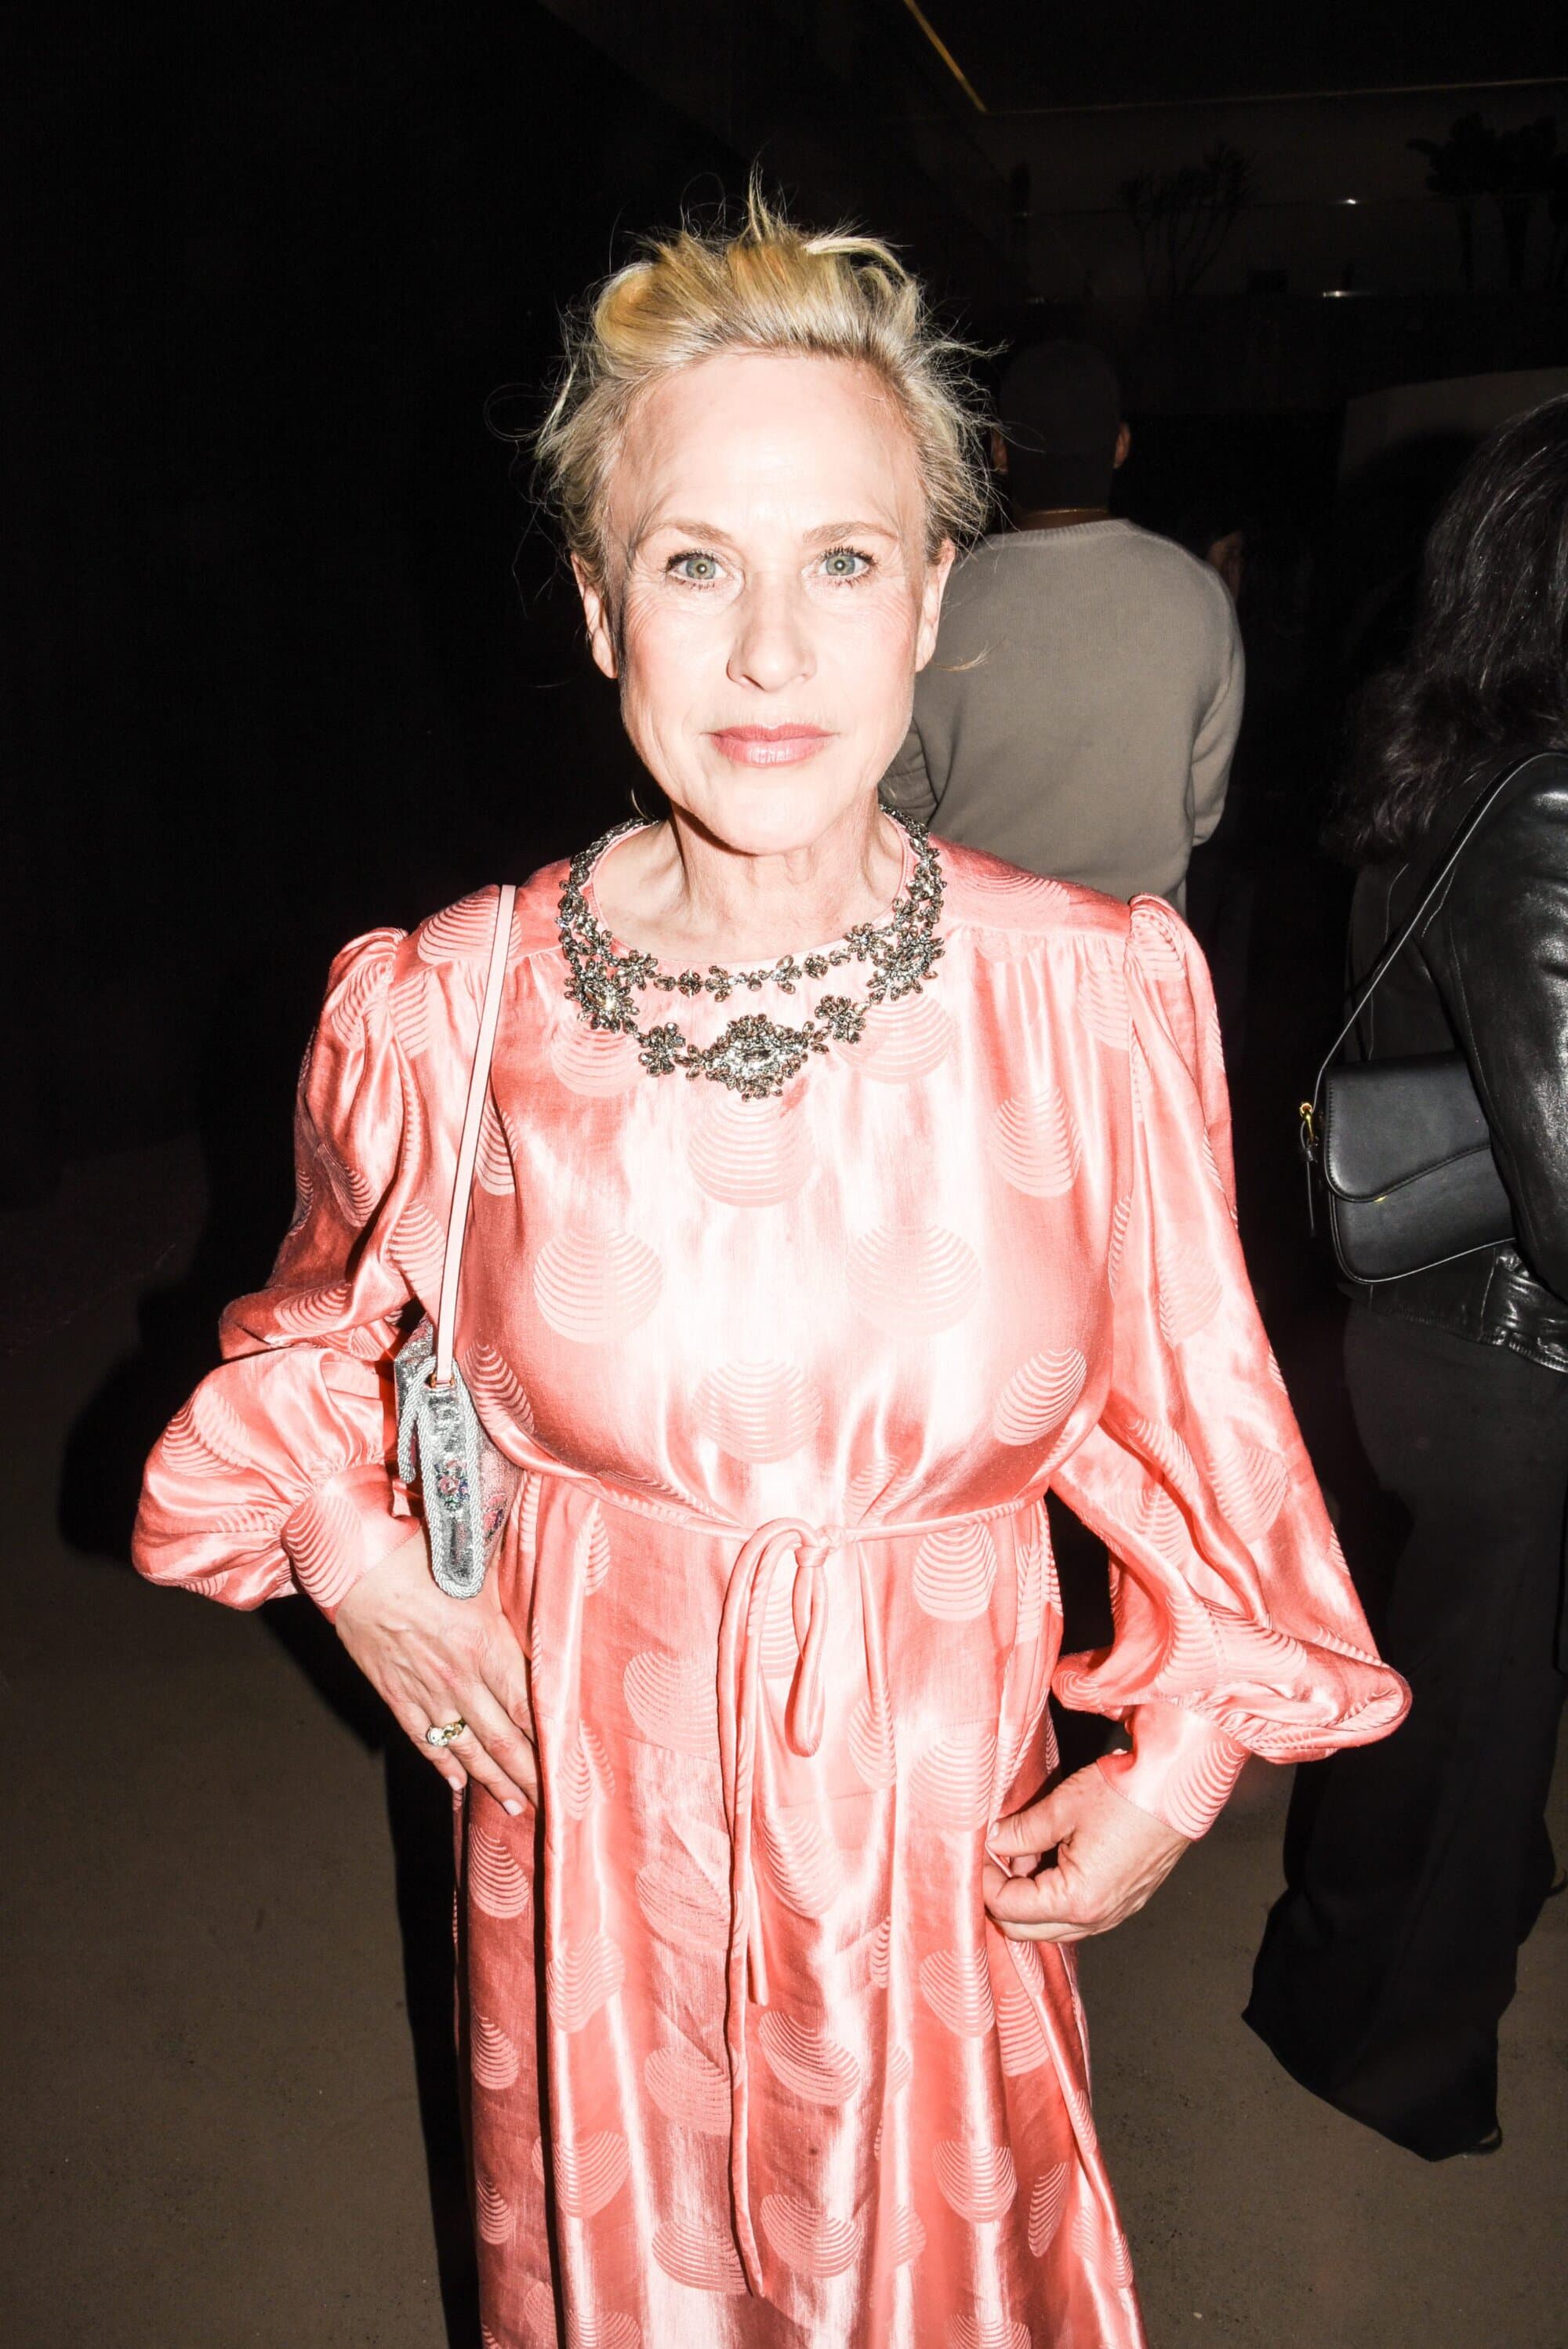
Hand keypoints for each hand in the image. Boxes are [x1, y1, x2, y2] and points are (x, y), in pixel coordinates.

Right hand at [334, 1530, 536, 1810]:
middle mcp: (461, 1678)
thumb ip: (513, 1591)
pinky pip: (424, 1740)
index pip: (528, 1707)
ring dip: (494, 1780)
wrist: (356, 1566)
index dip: (551, 1740)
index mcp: (486, 1645)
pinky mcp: (396, 1695)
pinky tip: (459, 1785)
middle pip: (504, 1739)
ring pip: (468, 1748)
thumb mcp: (478, 1570)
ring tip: (517, 1805)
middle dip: (530, 1774)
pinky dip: (443, 1765)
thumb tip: (549, 1586)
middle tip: (553, 1803)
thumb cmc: (421, 1556)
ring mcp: (426, 1691)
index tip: (570, 1765)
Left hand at [982, 1763, 1189, 1942]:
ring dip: (1030, 1900)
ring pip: (1053, 1927)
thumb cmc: (1125, 1796)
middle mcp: (1096, 1919)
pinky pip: (1078, 1916)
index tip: (979, 1853)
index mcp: (1076, 1901)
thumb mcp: (1063, 1807)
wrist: (1178, 1789)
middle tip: (993, 1859)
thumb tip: (994, 1840)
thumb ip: (1022, 1831)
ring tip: (1024, 1854)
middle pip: (1027, 1930)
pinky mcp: (1126, 1902)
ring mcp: (1114, 1914)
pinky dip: (1056, 1898)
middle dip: (1003, 1898)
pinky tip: (1052, 1860)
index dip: (985, 1883)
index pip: (1010, 1909)